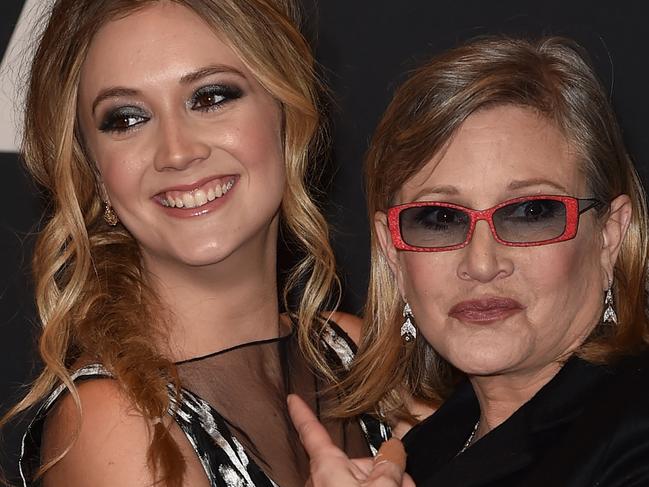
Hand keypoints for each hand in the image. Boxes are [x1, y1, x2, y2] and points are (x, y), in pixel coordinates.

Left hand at [287, 394, 414, 486]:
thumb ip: (390, 463)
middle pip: (359, 463)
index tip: (292, 399)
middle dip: (384, 470)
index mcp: (326, 467)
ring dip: (386, 486)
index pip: (312, 431)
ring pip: (365, 481)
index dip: (303, 412)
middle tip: (401, 484)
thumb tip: (394, 448)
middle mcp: (321, 481)